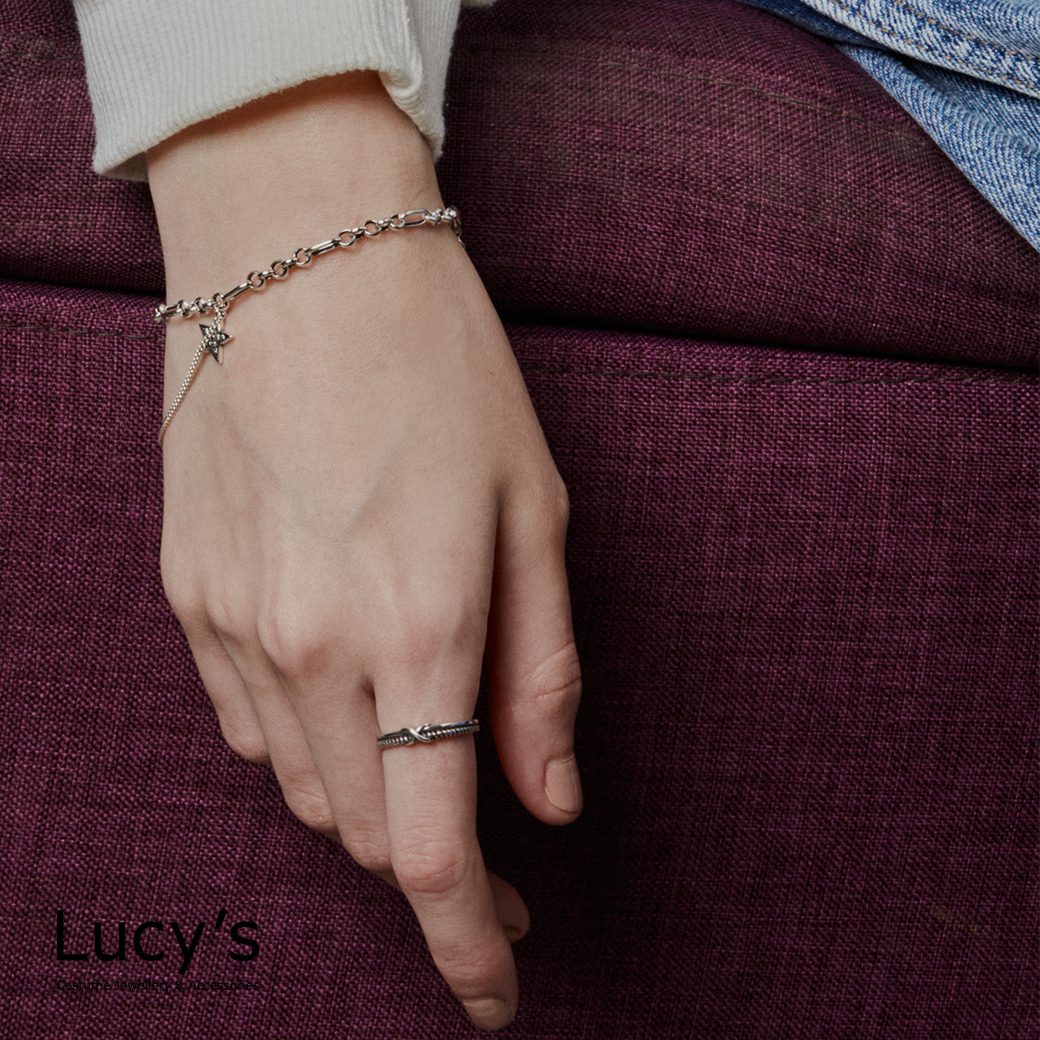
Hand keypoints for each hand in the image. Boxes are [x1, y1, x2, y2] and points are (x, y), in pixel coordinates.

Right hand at [148, 73, 581, 1029]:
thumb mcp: (533, 510)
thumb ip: (543, 673)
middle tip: (493, 858)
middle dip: (434, 870)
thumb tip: (549, 802)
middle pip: (366, 830)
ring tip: (425, 764)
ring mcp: (233, 623)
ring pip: (303, 788)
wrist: (300, 254)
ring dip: (372, 804)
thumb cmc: (442, 367)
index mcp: (418, 628)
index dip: (470, 947)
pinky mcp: (188, 593)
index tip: (500, 990)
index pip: (434, 852)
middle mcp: (308, 646)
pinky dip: (308, 748)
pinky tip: (345, 706)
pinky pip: (245, 724)